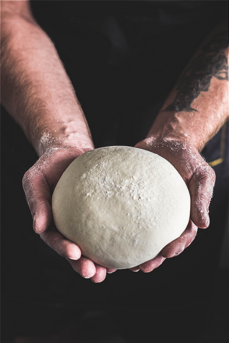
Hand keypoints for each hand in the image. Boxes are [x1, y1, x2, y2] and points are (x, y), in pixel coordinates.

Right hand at [22, 146, 114, 282]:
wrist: (70, 151)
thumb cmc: (49, 165)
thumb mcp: (35, 179)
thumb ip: (36, 202)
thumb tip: (37, 227)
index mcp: (52, 222)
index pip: (56, 240)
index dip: (63, 249)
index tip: (74, 253)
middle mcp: (70, 226)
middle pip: (77, 251)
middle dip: (85, 266)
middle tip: (95, 275)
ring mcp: (88, 221)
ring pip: (95, 245)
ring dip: (102, 261)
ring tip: (111, 270)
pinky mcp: (104, 212)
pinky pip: (111, 227)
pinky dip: (118, 239)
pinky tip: (129, 247)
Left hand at [129, 137, 215, 272]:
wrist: (165, 142)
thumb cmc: (186, 158)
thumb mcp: (201, 174)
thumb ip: (202, 197)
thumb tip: (204, 224)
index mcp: (183, 214)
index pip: (183, 236)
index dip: (176, 247)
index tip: (167, 253)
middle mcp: (165, 217)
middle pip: (160, 243)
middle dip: (153, 258)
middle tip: (142, 267)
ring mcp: (147, 211)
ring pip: (142, 236)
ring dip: (135, 252)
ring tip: (124, 263)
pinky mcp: (132, 203)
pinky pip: (125, 217)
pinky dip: (120, 230)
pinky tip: (109, 237)